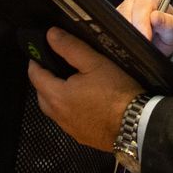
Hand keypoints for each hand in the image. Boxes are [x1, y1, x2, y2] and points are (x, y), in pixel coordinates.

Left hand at [27, 29, 144, 151]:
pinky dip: (67, 109)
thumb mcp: (94, 63)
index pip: (35, 76)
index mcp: (57, 96)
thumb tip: (50, 35)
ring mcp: (70, 129)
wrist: (138, 124)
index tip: (37, 52)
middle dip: (42, 80)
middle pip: (41, 95)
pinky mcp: (82, 137)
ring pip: (53, 110)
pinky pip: (66, 120)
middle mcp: (58, 115)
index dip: (35, 62)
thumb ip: (70, 48)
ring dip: (54, 96)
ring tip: (67, 83)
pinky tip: (81, 103)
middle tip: (53, 66)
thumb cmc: (116, 92)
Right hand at [118, 0, 172, 57]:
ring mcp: (123, 10)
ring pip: (118, 21)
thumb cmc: (168, 29)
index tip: (147, 38)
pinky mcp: (117, 20)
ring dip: (127, 34)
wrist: (163, 37)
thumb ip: (166, 22)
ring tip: (139, 44)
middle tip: (142, 45)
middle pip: (126, 13)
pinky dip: (122, 36)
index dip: (142, 24)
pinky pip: (114, 27)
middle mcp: (134, 1)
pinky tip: (131, 42)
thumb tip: (155, 17)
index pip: (141, 9)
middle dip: (134, 31)